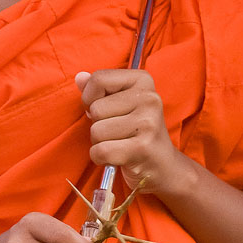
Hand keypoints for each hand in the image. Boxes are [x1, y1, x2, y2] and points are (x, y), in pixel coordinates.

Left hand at [76, 69, 184, 195]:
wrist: (162, 165)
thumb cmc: (137, 131)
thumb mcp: (121, 103)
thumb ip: (99, 88)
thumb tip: (79, 77)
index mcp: (143, 80)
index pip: (99, 79)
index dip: (90, 97)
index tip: (104, 109)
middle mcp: (149, 98)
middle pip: (96, 109)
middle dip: (98, 124)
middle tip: (118, 131)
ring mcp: (148, 123)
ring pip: (96, 131)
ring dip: (100, 142)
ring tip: (120, 143)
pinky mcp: (142, 148)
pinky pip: (101, 151)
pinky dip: (101, 158)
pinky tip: (118, 157)